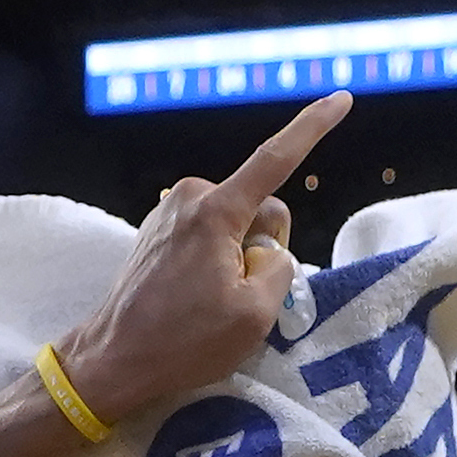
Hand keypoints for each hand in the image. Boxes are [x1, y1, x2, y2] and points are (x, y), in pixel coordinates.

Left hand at [56, 94, 351, 425]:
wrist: (114, 358)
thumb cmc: (183, 342)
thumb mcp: (256, 316)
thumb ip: (280, 269)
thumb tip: (269, 253)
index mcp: (216, 210)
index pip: (276, 158)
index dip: (313, 128)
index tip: (342, 99)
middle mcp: (191, 197)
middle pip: (259, 207)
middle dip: (261, 246)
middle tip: (236, 294)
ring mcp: (170, 210)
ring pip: (235, 223)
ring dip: (236, 257)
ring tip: (208, 300)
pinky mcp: (159, 229)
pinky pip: (209, 233)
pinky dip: (214, 260)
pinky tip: (193, 295)